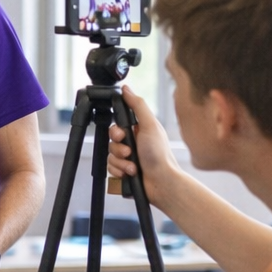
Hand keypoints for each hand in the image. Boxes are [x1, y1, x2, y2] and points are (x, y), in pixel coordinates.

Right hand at [106, 86, 181, 209]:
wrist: (161, 182)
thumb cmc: (159, 155)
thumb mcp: (150, 125)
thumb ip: (138, 106)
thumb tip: (127, 89)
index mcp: (139, 130)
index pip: (117, 125)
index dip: (116, 131)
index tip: (122, 135)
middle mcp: (133, 143)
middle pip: (111, 141)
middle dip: (119, 148)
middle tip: (130, 152)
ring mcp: (128, 158)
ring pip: (110, 155)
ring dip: (121, 162)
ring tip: (133, 166)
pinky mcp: (124, 170)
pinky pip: (111, 168)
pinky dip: (120, 171)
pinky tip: (131, 173)